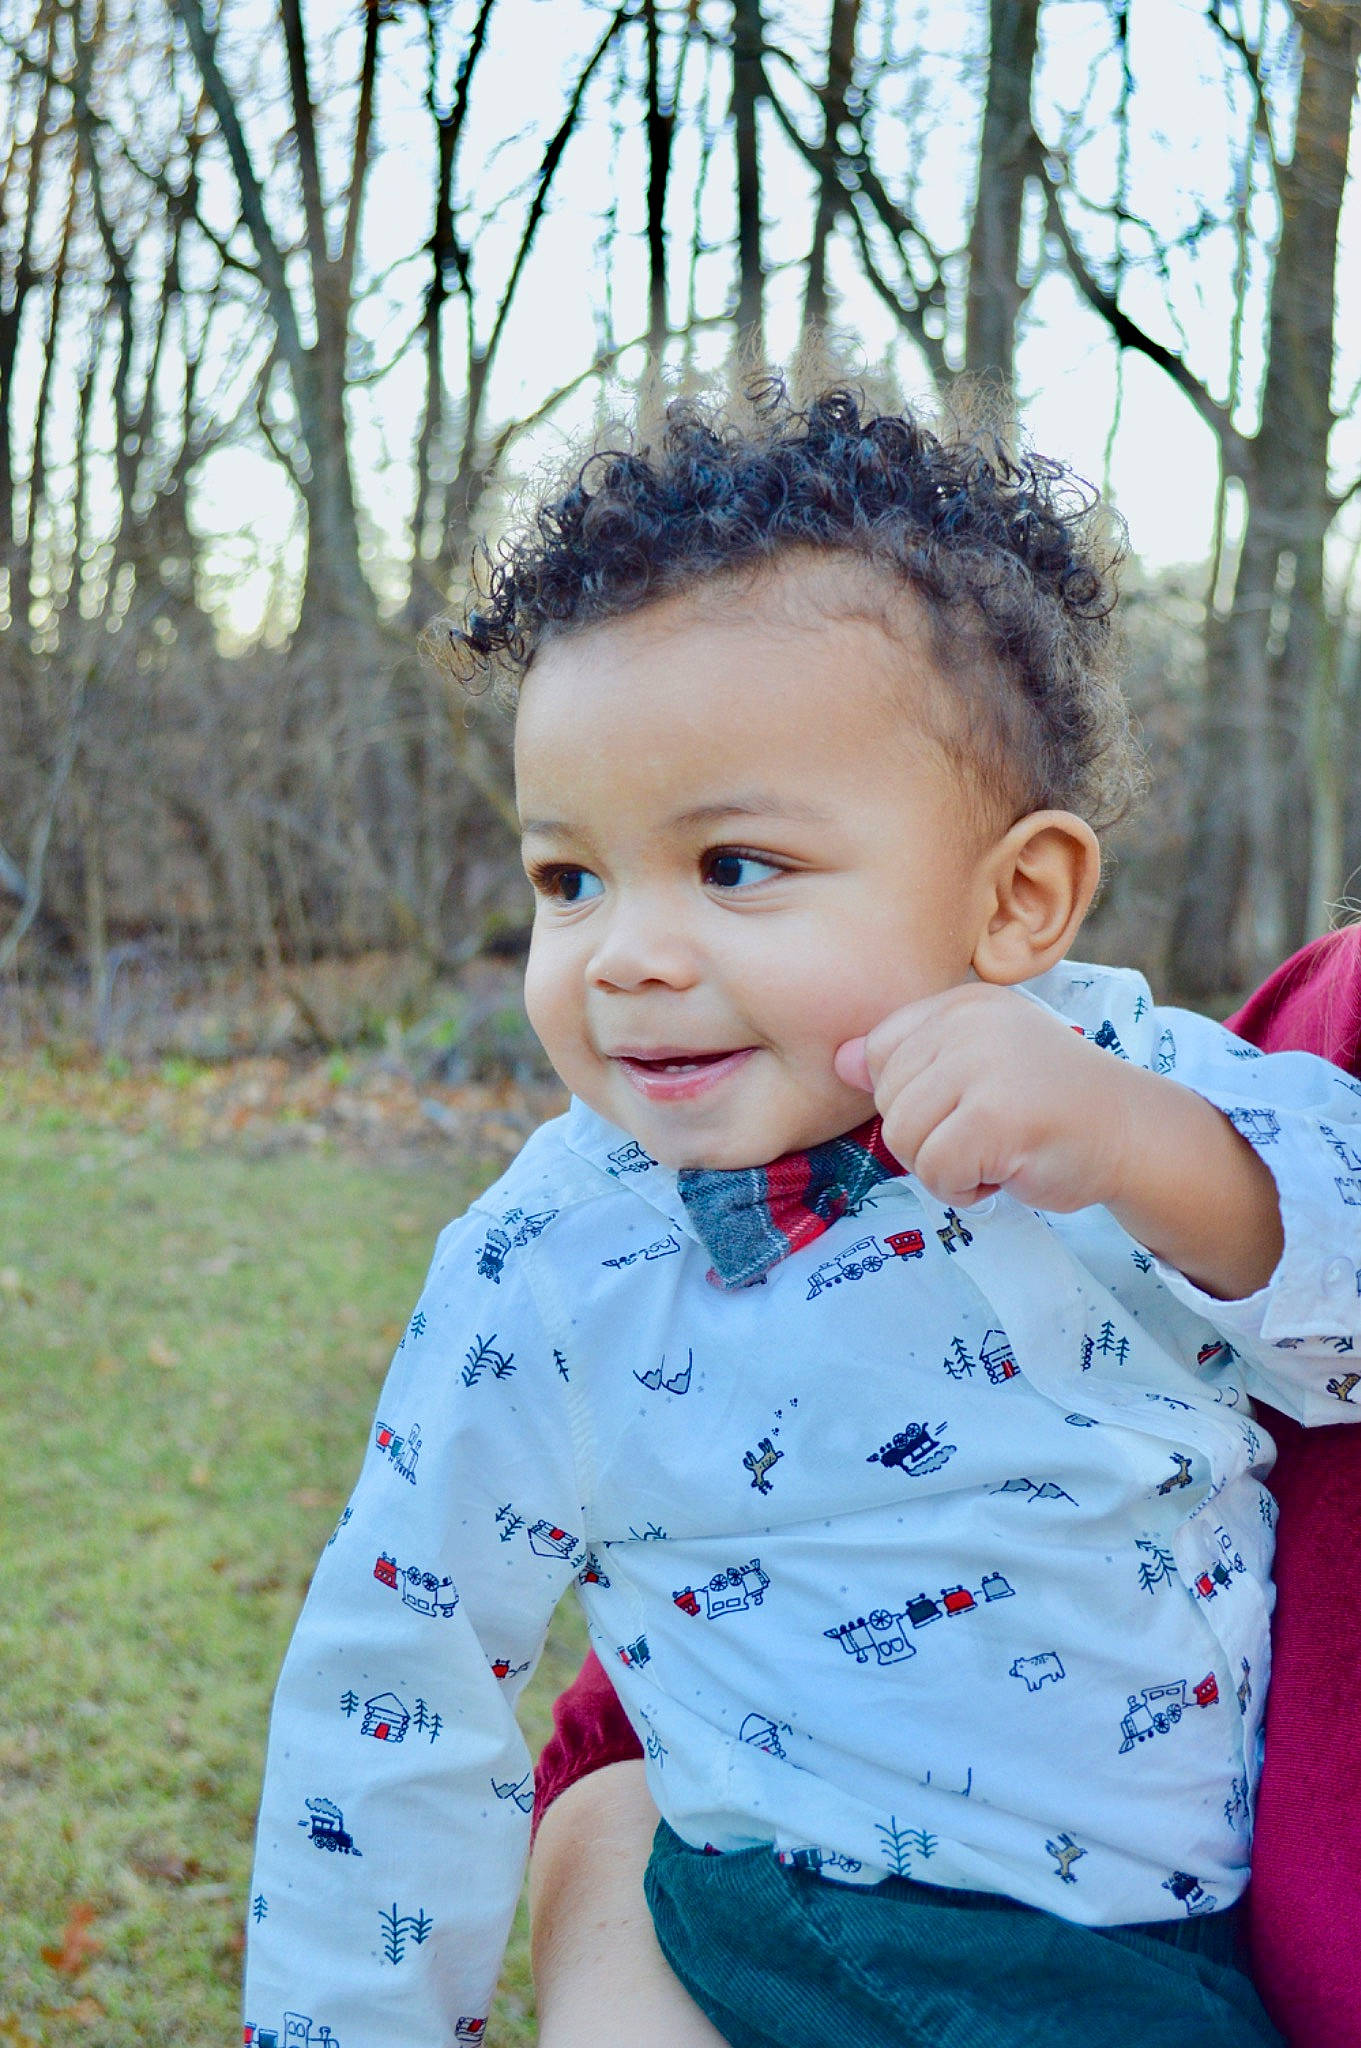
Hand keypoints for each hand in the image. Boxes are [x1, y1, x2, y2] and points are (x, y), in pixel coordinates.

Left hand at [834, 983, 1142, 1214]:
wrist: (1134, 1133)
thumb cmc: (1051, 1105)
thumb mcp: (977, 1067)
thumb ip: (911, 1061)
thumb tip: (838, 1062)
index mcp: (963, 1003)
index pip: (880, 1051)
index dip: (912, 1097)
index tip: (963, 1106)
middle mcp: (970, 1023)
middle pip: (888, 1101)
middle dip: (928, 1137)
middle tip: (987, 1134)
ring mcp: (984, 1067)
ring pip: (904, 1139)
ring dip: (944, 1167)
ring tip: (995, 1152)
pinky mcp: (995, 1118)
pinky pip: (935, 1172)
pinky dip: (963, 1190)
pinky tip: (1004, 1173)